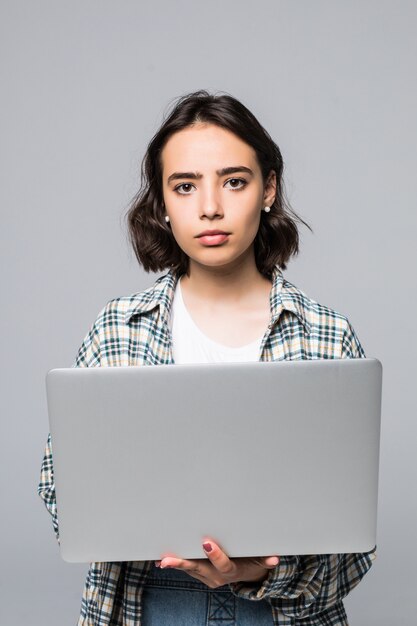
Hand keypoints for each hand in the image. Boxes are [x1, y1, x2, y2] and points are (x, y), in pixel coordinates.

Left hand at [155, 538, 279, 588]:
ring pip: (189, 569)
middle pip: (198, 568)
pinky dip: (175, 565)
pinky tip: (161, 561)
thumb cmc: (253, 560)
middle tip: (167, 560)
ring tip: (161, 559)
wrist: (247, 576)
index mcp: (231, 569)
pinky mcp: (200, 576)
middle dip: (182, 563)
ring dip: (175, 563)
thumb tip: (275, 559)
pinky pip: (187, 570)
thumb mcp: (260, 559)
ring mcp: (207, 577)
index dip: (214, 554)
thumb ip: (265, 559)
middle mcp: (216, 576)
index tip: (206, 542)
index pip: (222, 563)